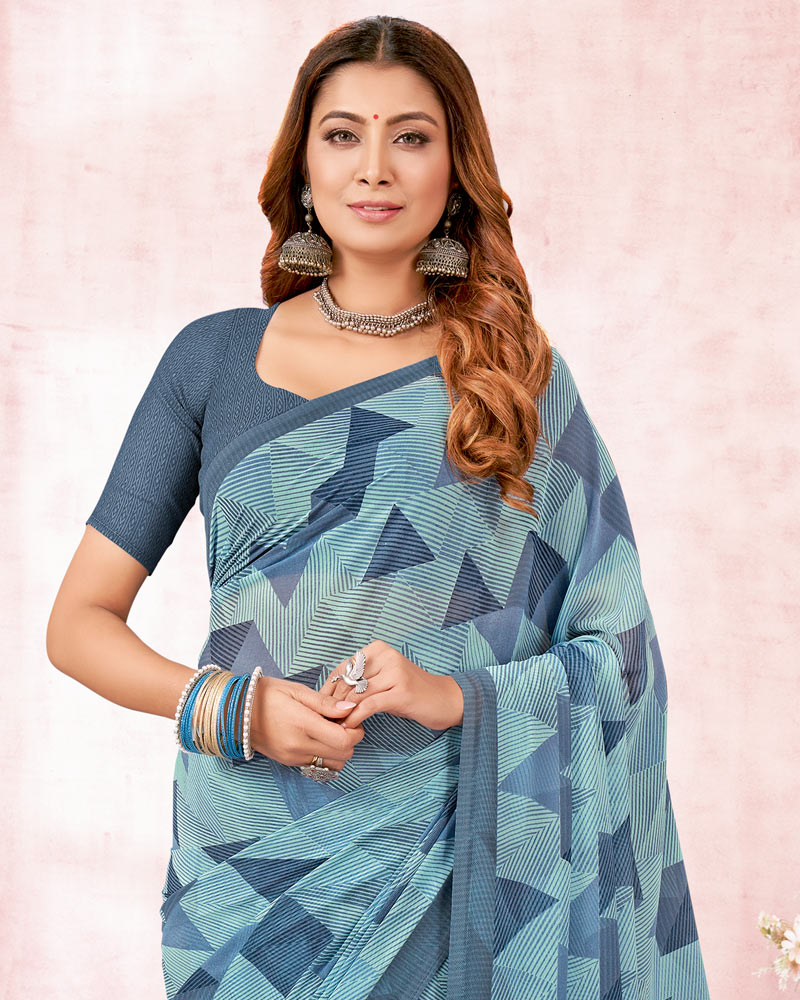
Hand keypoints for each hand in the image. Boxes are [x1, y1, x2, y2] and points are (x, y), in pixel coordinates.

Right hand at [249, 675, 364, 774]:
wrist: (234, 712)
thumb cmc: (265, 695)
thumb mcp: (297, 690)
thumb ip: (325, 703)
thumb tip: (350, 709)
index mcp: (303, 725)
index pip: (345, 741)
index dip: (355, 730)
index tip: (349, 717)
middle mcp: (299, 747)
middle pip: (343, 756)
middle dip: (349, 740)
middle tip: (340, 722)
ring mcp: (293, 758)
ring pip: (332, 765)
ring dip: (338, 750)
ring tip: (328, 731)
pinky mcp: (288, 762)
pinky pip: (316, 765)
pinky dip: (324, 754)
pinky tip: (316, 737)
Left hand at [320, 640, 464, 730]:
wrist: (445, 699)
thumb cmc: (410, 691)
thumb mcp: (383, 680)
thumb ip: (361, 681)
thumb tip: (329, 695)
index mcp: (378, 649)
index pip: (343, 668)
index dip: (328, 688)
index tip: (319, 706)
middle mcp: (386, 655)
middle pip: (347, 681)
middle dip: (332, 702)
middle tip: (324, 719)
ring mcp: (395, 672)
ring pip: (355, 693)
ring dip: (341, 712)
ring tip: (334, 726)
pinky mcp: (401, 691)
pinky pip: (369, 705)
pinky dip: (355, 717)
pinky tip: (350, 727)